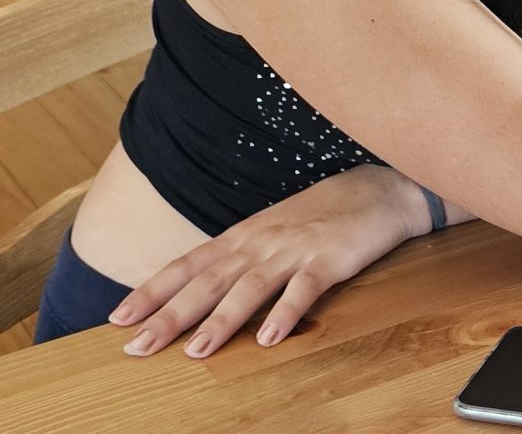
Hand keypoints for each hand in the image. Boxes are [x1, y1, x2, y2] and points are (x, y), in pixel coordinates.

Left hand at [110, 165, 426, 357]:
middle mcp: (262, 241)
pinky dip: (286, 312)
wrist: (383, 188)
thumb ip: (241, 258)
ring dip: (222, 320)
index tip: (119, 318)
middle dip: (170, 315)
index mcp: (245, 235)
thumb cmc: (325, 213)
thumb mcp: (274, 230)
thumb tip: (201, 293)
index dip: (153, 291)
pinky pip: (306, 288)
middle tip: (137, 347)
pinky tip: (269, 339)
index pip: (189, 265)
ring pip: (250, 287)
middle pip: (209, 281)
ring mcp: (297, 249)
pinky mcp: (332, 258)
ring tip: (196, 352)